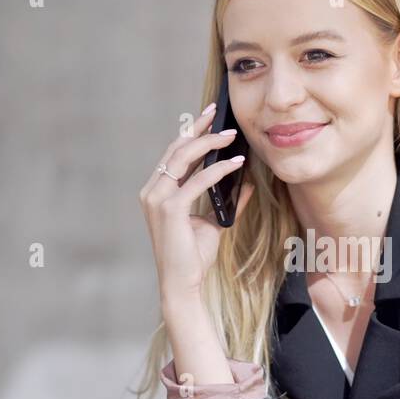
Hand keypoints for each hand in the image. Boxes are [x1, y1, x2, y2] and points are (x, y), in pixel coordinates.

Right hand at [139, 103, 255, 299]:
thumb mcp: (213, 223)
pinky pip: (198, 181)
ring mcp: (158, 199)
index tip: (208, 117)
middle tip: (219, 115)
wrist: (183, 283)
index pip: (173, 154)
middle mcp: (152, 191)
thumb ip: (226, 203)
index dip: (190, 133)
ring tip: (231, 136)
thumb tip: (246, 184)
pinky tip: (236, 164)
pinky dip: (218, 170)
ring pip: (183, 158)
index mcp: (157, 192)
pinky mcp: (170, 209)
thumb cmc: (193, 256)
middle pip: (176, 149)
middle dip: (198, 129)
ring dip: (209, 143)